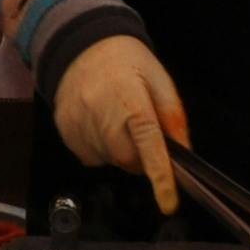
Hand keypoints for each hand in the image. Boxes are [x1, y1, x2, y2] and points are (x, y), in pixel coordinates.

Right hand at [50, 34, 185, 216]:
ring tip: (116, 118)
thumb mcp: (158, 79)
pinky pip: (91, 156)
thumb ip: (173, 117)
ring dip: (120, 150)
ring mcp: (79, 127)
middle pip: (128, 161)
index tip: (169, 203)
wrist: (79, 46)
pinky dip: (102, 148)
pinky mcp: (65, 134)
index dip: (160, 177)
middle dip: (141, 157)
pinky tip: (100, 122)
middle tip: (141, 133)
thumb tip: (183, 153)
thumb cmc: (125, 61)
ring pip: (109, 160)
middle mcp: (101, 117)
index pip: (148, 145)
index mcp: (130, 102)